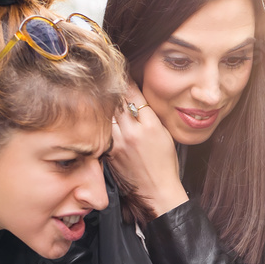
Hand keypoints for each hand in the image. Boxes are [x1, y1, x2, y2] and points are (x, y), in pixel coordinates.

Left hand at [109, 82, 187, 217]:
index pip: (133, 94)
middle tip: (106, 80)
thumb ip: (150, 116)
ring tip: (99, 98)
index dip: (126, 81)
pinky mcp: (110, 154)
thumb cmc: (165, 163)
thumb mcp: (164, 134)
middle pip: (115, 101)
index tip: (121, 73)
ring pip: (106, 115)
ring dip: (104, 107)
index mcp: (150, 125)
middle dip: (112, 91)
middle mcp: (133, 132)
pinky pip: (103, 132)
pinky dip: (102, 125)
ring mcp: (118, 143)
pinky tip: (99, 120)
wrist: (158, 190)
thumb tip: (136, 99)